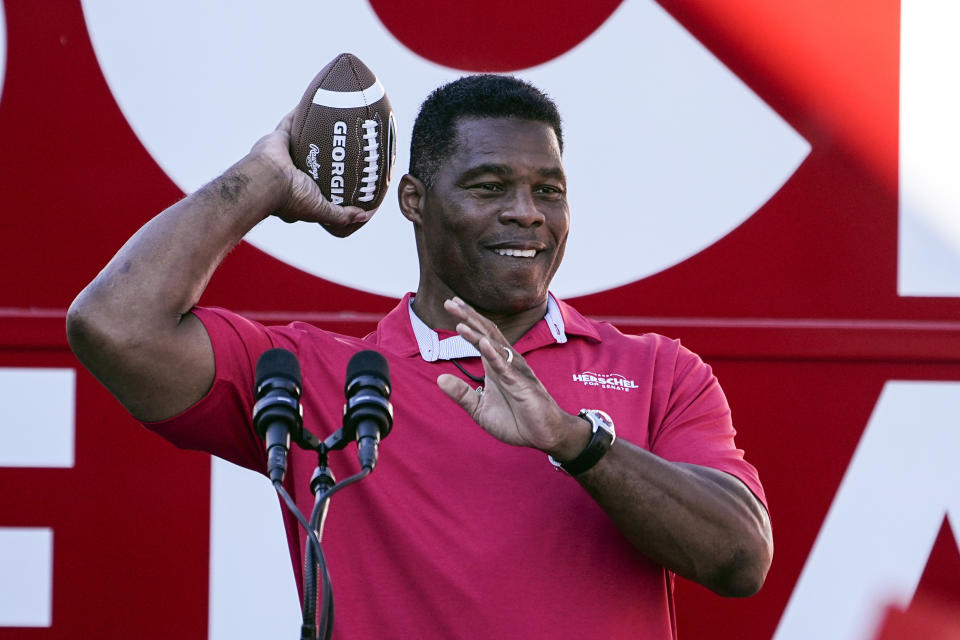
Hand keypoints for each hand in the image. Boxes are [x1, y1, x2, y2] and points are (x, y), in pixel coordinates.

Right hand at [248, 111, 371, 236]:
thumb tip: (364, 216)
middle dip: (324, 152)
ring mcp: (283, 154)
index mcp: (296, 190)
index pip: (315, 184)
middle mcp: (289, 171)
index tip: (342, 174)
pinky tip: (315, 101)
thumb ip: (341, 214)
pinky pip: (291, 121)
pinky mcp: (278, 137)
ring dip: (315, 130)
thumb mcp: (321, 210)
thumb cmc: (291, 198)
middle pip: (311, 158)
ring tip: (333, 123)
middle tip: (343, 145)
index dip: (328, 179)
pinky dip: (301, 111)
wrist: (266, 181)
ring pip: (302, 139)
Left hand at [436, 297, 589, 457]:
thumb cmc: (516, 420)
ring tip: (460, 320)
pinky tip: (483, 344)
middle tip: (449, 301)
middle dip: (468, 317)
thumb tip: (439, 380)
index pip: (479, 338)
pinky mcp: (522, 385)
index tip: (451, 305)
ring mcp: (515, 372)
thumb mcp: (480, 409)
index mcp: (495, 366)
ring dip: (477, 332)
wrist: (543, 435)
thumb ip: (462, 394)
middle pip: (486, 334)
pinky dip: (493, 354)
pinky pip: (505, 367)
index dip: (466, 322)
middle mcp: (506, 363)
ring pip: (495, 346)